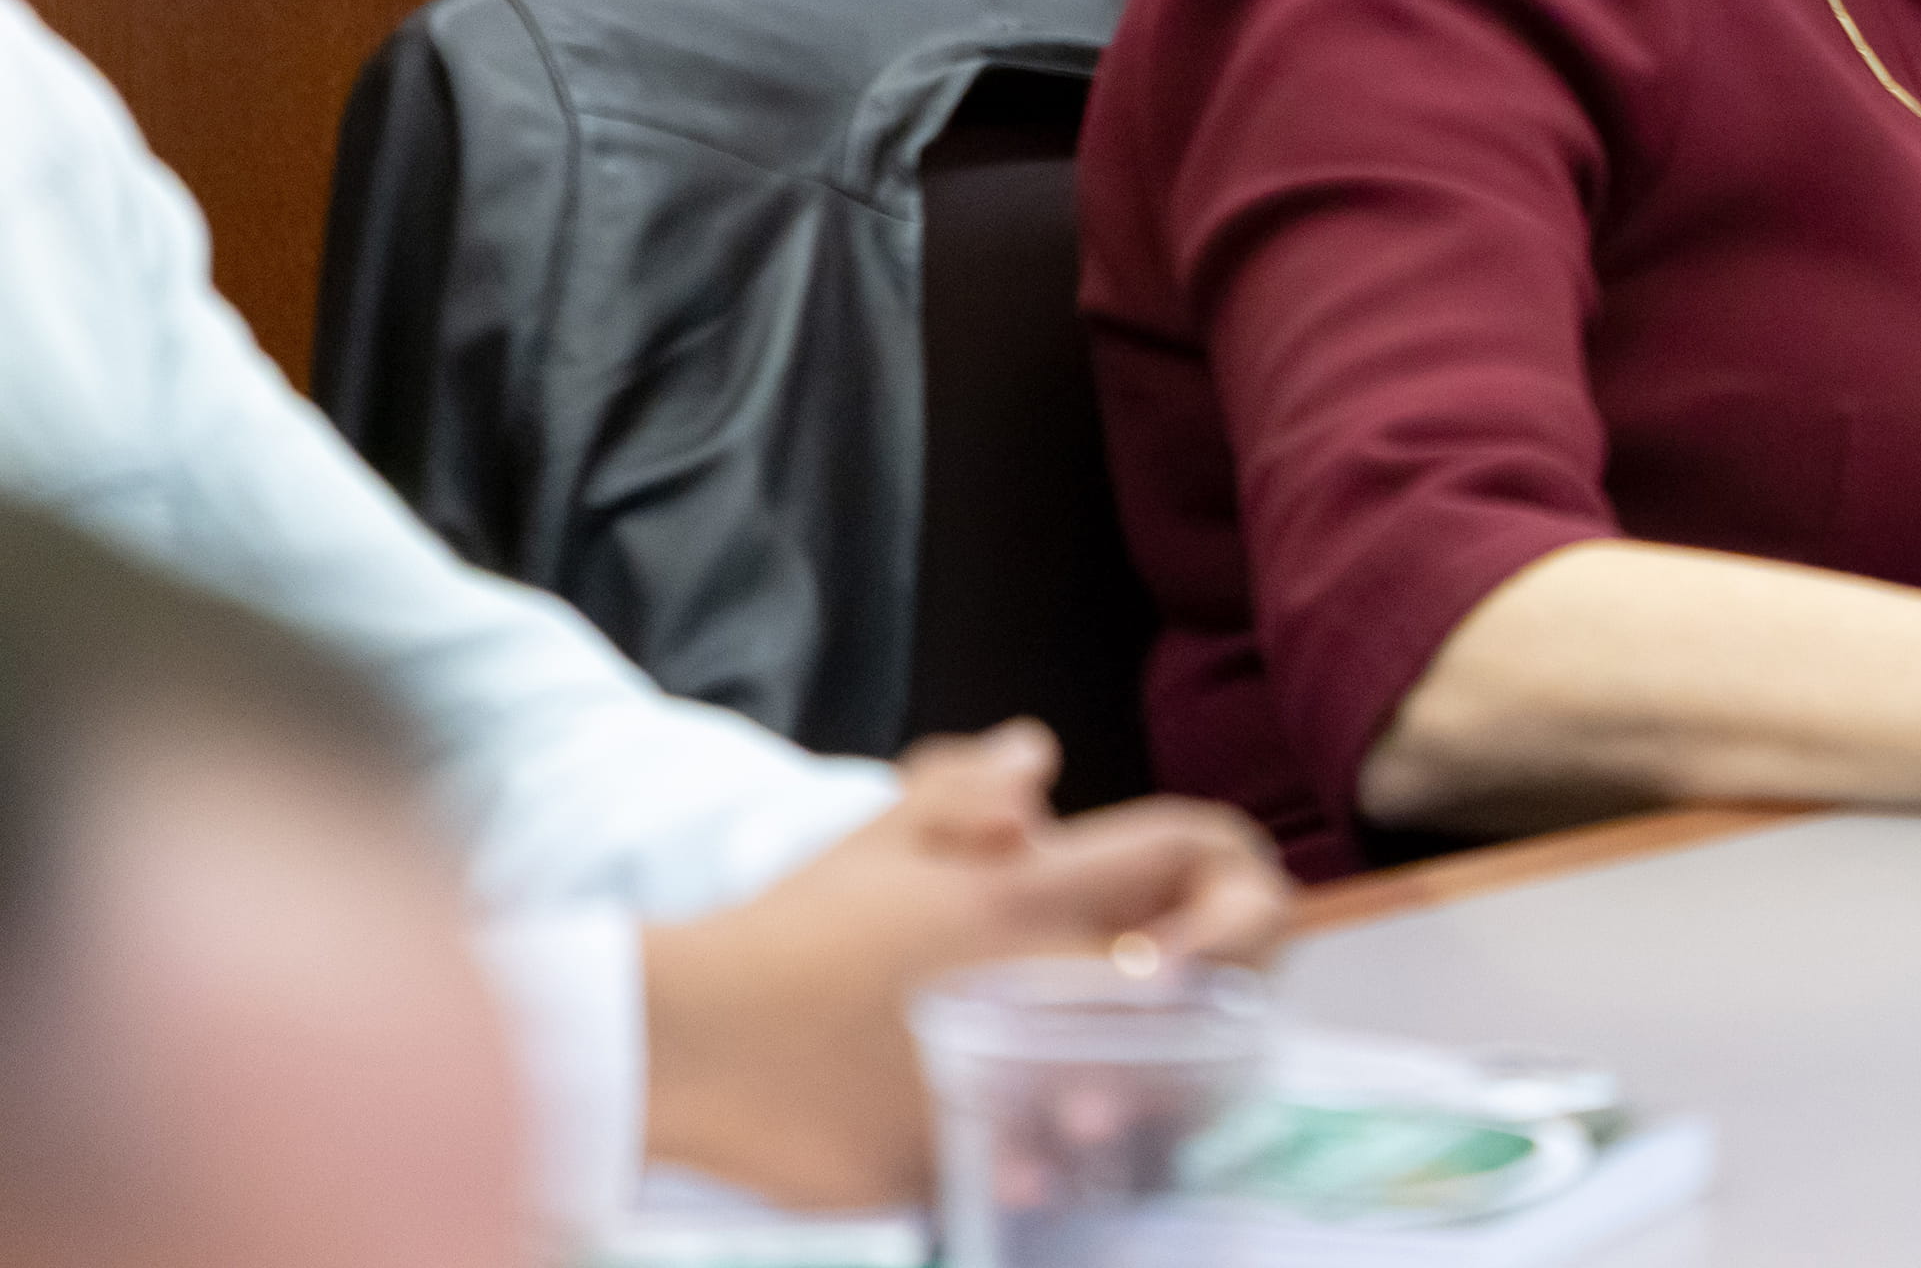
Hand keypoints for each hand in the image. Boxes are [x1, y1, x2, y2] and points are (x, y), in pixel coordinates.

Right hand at [639, 724, 1293, 1208]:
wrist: (683, 1037)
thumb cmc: (787, 930)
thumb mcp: (879, 833)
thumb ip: (968, 784)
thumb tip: (1039, 760)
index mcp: (1028, 887)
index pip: (1195, 849)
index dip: (1236, 869)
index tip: (1223, 905)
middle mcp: (1041, 971)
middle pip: (1217, 968)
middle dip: (1231, 976)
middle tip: (1203, 994)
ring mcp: (1013, 1068)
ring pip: (1167, 1076)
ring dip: (1172, 1076)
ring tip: (1137, 1076)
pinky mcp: (971, 1156)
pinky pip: (1077, 1161)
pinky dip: (1086, 1157)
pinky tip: (1067, 1148)